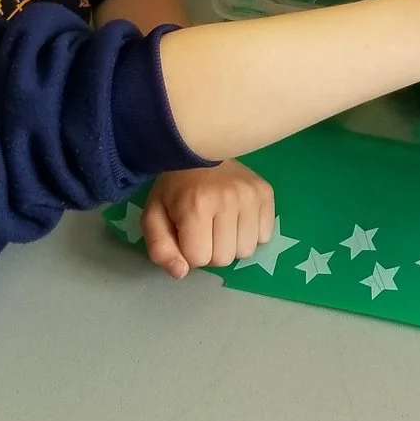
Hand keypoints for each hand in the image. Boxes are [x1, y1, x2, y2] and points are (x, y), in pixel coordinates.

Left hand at [140, 160, 275, 278]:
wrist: (198, 148)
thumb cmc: (174, 186)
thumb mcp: (153, 216)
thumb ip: (160, 249)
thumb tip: (181, 273)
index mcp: (195, 207)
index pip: (199, 259)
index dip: (189, 252)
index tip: (186, 233)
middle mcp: (228, 200)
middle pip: (225, 258)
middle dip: (211, 250)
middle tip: (203, 228)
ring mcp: (250, 196)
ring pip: (246, 250)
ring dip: (232, 244)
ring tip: (221, 223)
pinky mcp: (266, 193)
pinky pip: (264, 236)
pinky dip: (250, 233)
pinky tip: (237, 217)